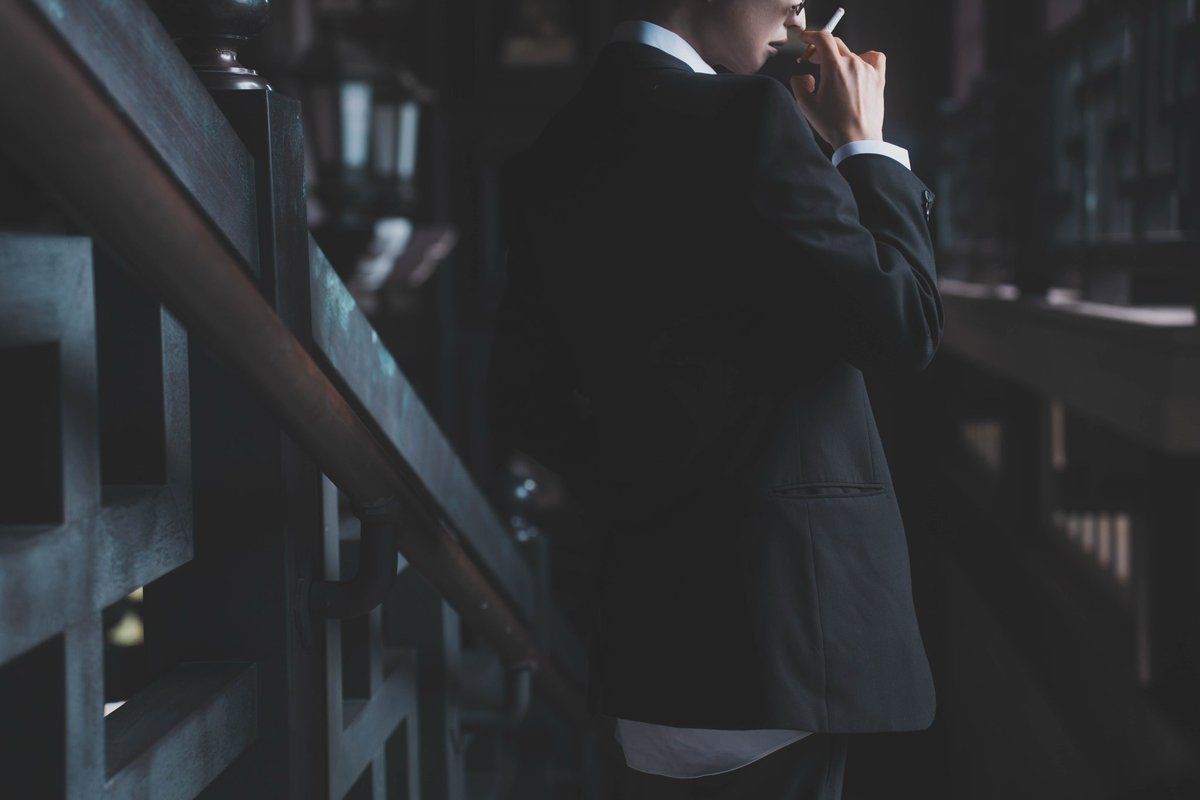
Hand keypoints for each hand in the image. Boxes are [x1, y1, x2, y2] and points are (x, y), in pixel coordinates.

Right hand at [788, 31, 885, 148]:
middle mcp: (853, 64)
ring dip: (839, 59)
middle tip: (813, 61)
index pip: (822, 39)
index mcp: (834, 68)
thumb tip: (802, 75)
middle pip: (835, 44)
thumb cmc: (833, 125)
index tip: (805, 39)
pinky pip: (874, 58)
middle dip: (821, 49)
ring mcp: (868, 70)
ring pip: (851, 54)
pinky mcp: (878, 78)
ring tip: (834, 75)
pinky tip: (858, 68)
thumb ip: (799, 83)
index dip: (811, 36)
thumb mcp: (806, 105)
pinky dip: (865, 58)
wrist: (857, 140)